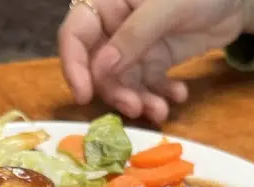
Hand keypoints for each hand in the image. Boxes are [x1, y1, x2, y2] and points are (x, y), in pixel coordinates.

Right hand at [58, 0, 253, 123]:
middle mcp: (115, 24)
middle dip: (116, 90)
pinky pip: (148, 84)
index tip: (83, 95)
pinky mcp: (156, 59)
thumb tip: (103, 68)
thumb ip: (135, 35)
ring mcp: (136, 44)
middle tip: (135, 108)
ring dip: (139, 99)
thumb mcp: (168, 7)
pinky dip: (160, 95)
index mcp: (108, 1)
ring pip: (124, 81)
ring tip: (161, 109)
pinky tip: (179, 94)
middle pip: (99, 65)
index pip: (76, 33)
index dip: (74, 65)